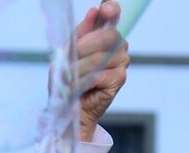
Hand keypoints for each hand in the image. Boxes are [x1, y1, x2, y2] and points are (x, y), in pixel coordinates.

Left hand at [74, 1, 129, 140]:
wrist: (68, 106)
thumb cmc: (68, 80)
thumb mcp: (67, 53)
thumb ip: (79, 33)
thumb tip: (93, 12)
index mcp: (104, 35)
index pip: (113, 14)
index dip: (111, 8)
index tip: (105, 8)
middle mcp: (117, 46)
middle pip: (108, 36)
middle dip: (84, 47)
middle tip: (69, 60)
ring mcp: (121, 62)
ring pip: (101, 57)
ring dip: (79, 69)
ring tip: (69, 78)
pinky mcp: (119, 79)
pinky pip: (101, 74)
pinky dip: (84, 81)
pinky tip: (77, 87)